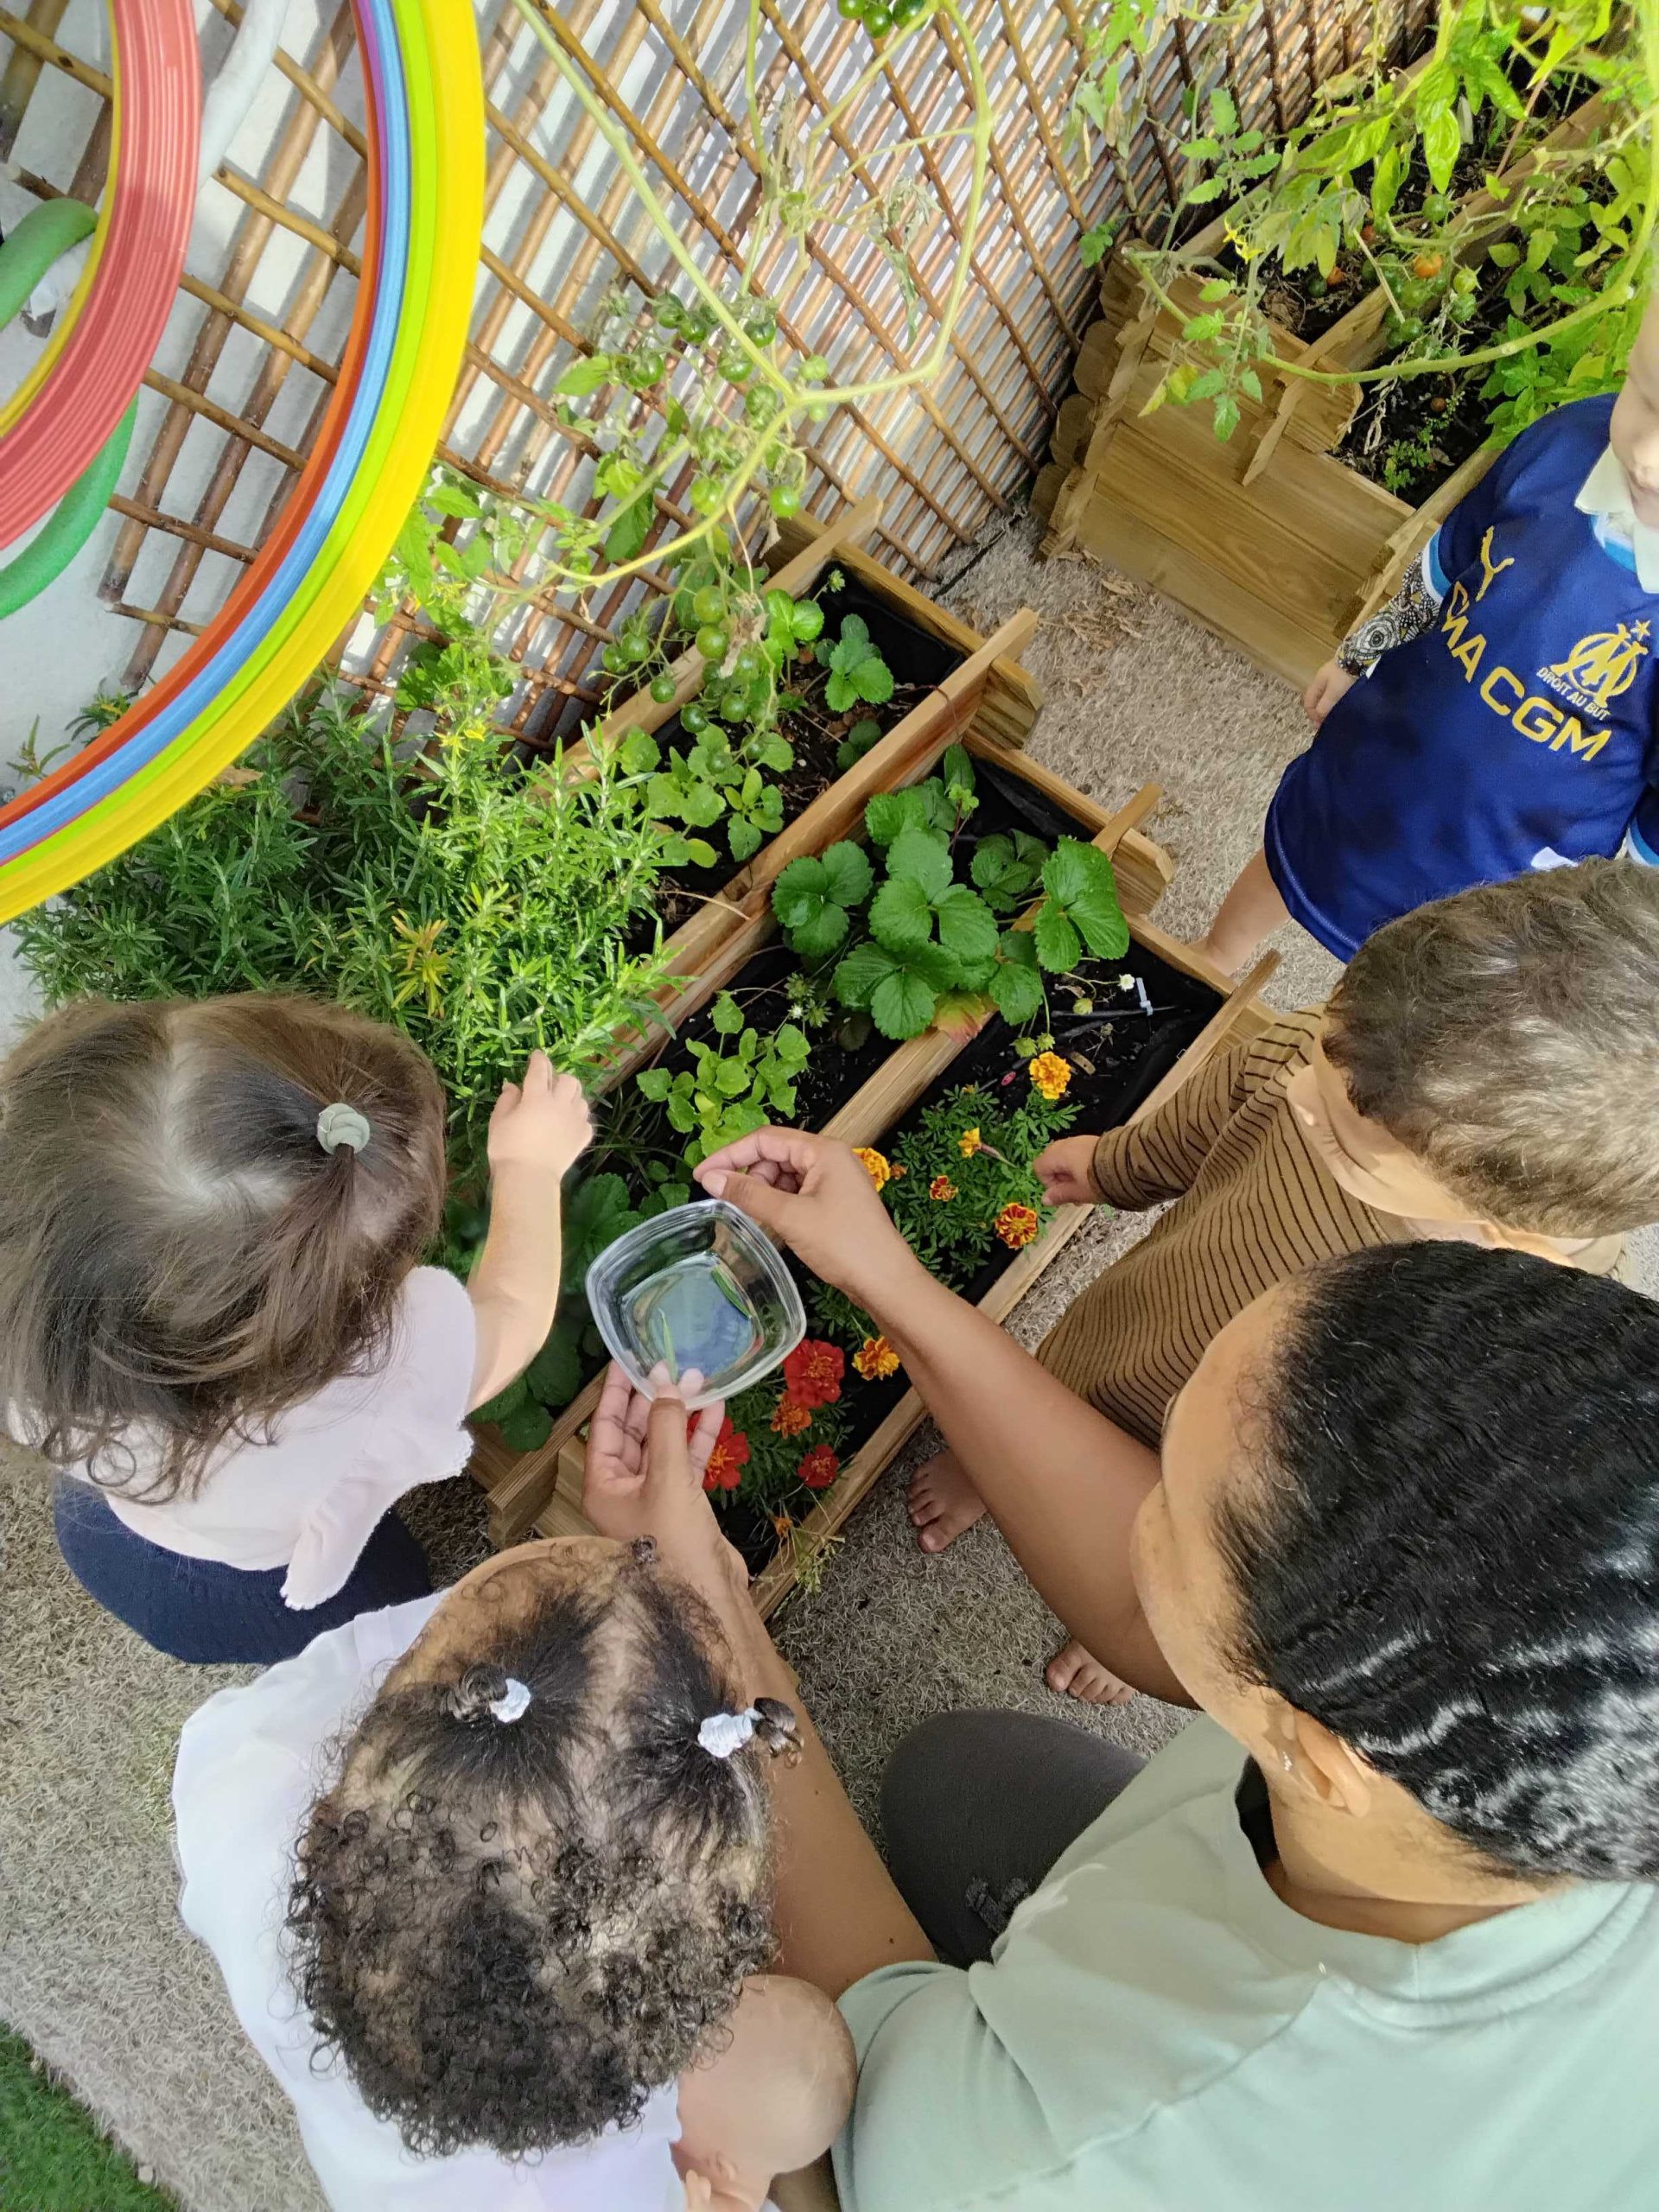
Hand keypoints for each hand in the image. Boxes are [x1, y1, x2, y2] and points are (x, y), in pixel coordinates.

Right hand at [487, 1051, 591, 1182]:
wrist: (529, 1178)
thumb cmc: (507, 1149)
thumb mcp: (498, 1121)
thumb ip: (507, 1100)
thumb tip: (512, 1085)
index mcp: (537, 1097)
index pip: (540, 1070)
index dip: (539, 1060)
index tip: (538, 1055)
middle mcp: (560, 1104)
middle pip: (569, 1080)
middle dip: (560, 1078)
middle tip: (550, 1084)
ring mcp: (575, 1120)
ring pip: (581, 1098)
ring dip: (572, 1096)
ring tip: (561, 1103)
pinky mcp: (583, 1137)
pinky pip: (586, 1120)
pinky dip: (579, 1118)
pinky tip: (569, 1124)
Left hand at [584, 1363, 747, 1607]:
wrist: (707, 1598)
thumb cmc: (674, 1543)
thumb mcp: (668, 1478)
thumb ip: (667, 1426)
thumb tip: (666, 1381)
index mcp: (603, 1485)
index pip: (604, 1426)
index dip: (617, 1391)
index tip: (628, 1358)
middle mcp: (623, 1489)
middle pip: (634, 1432)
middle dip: (654, 1398)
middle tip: (670, 1363)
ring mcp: (654, 1497)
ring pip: (664, 1444)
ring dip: (681, 1414)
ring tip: (700, 1379)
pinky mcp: (682, 1505)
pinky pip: (687, 1461)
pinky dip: (700, 1437)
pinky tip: (716, 1410)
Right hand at [694, 1127, 919, 1311]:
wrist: (885, 1281)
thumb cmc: (844, 1244)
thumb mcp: (790, 1216)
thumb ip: (748, 1194)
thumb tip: (711, 1178)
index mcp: (823, 1150)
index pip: (766, 1139)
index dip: (730, 1154)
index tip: (702, 1174)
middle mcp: (830, 1159)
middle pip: (775, 1155)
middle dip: (748, 1174)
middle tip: (725, 1200)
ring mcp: (834, 1181)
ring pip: (785, 1176)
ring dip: (762, 1191)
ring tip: (748, 1214)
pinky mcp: (835, 1203)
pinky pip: (797, 1193)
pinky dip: (778, 1204)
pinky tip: (768, 1222)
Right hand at [1033, 1134, 1101, 1206]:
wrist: (1130, 1163)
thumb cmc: (1101, 1180)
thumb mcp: (1079, 1192)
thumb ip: (1060, 1195)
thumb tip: (1045, 1200)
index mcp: (1059, 1155)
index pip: (1040, 1167)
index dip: (1047, 1182)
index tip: (1062, 1193)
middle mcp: (1067, 1144)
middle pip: (1052, 1160)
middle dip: (1060, 1178)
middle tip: (1073, 1192)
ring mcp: (1081, 1141)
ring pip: (1067, 1158)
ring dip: (1072, 1174)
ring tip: (1086, 1188)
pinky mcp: (1094, 1142)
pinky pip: (1079, 1153)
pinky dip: (1082, 1166)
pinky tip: (1095, 1178)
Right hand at [1302, 658, 1355, 725]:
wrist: (1362, 657)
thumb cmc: (1344, 676)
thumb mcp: (1333, 694)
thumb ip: (1324, 707)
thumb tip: (1319, 717)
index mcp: (1316, 683)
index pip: (1308, 703)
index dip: (1312, 716)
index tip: (1321, 726)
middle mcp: (1323, 679)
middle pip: (1317, 700)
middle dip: (1321, 711)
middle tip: (1329, 722)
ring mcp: (1334, 675)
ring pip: (1328, 695)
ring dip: (1331, 705)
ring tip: (1339, 714)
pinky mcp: (1345, 674)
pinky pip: (1338, 691)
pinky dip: (1339, 699)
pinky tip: (1346, 703)